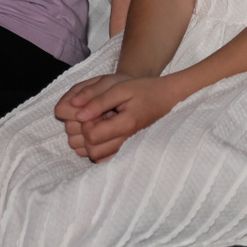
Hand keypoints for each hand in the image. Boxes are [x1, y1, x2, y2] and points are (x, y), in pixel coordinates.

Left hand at [54, 73, 182, 162]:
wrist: (167, 97)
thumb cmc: (145, 89)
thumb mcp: (122, 87)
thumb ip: (99, 100)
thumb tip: (79, 115)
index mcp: (126, 124)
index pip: (92, 135)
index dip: (86, 123)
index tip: (93, 110)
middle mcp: (128, 141)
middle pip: (92, 150)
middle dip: (86, 134)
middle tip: (95, 117)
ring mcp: (129, 148)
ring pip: (97, 157)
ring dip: (91, 142)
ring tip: (100, 124)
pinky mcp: (128, 150)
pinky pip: (105, 158)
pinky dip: (99, 148)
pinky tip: (104, 132)